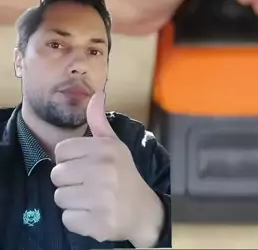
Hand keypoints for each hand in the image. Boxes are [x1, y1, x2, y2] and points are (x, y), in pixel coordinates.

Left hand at [51, 92, 163, 246]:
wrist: (142, 210)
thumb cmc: (123, 174)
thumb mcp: (114, 145)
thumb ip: (98, 121)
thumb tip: (96, 93)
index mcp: (105, 149)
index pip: (61, 150)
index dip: (67, 159)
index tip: (81, 165)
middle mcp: (103, 171)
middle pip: (56, 174)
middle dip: (67, 181)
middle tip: (84, 184)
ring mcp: (102, 198)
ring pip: (60, 197)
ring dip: (70, 201)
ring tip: (87, 199)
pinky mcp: (99, 223)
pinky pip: (67, 219)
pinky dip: (76, 220)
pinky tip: (90, 214)